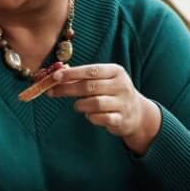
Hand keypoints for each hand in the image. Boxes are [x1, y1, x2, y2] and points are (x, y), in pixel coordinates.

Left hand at [46, 63, 161, 153]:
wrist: (137, 113)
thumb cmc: (113, 93)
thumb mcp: (104, 80)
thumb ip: (83, 77)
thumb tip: (56, 75)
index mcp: (116, 71)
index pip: (91, 70)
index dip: (71, 73)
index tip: (54, 77)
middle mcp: (121, 85)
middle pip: (90, 86)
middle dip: (68, 89)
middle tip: (52, 92)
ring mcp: (123, 103)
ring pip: (94, 103)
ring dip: (81, 105)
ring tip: (78, 105)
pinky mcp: (121, 119)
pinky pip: (100, 119)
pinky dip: (91, 117)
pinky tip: (91, 115)